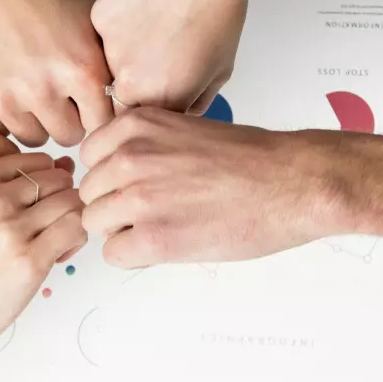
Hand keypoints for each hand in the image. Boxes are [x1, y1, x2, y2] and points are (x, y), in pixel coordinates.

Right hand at [0, 0, 111, 146]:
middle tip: (57, 91)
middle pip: (68, 136)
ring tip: (29, 83)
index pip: (103, 125)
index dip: (96, 112)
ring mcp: (1, 95)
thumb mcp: (94, 16)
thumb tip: (131, 96)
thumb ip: (111, 62)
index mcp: (81, 68)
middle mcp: (41, 87)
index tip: (88, 102)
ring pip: (30, 136)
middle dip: (67, 118)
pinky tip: (1, 78)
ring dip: (33, 117)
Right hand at [0, 152, 83, 381]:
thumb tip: (66, 165)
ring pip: (72, 202)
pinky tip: (56, 256)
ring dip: (71, 222)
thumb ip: (17, 185)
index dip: (47, 183)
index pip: (39, 160)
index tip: (36, 208)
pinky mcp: (29, 257)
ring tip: (52, 244)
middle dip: (63, 202)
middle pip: (59, 179)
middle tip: (48, 229)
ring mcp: (10, 227)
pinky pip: (77, 229)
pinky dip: (75, 241)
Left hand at [79, 109, 336, 266]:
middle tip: (155, 210)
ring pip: (95, 224)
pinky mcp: (154, 237)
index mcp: (135, 126)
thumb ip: (140, 145)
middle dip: (114, 205)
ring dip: (122, 230)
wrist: (293, 183)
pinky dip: (134, 255)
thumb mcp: (181, 129)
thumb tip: (111, 172)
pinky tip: (167, 244)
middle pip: (89, 193)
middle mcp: (129, 157)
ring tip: (163, 226)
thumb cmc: (250, 159)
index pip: (89, 157)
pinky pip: (113, 254)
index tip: (136, 184)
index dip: (111, 176)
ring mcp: (138, 198)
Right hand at [91, 0, 247, 113]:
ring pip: (106, 67)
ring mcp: (108, 51)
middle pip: (118, 99)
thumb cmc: (217, 14)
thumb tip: (174, 114)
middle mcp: (128, 83)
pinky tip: (141, 11)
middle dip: (133, 86)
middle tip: (154, 59)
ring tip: (151, 30)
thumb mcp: (218, 73)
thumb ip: (190, 104)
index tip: (156, 94)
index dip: (147, 110)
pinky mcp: (98, 22)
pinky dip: (117, 29)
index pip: (138, 124)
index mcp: (159, 101)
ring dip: (123, 56)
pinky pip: (101, 36)